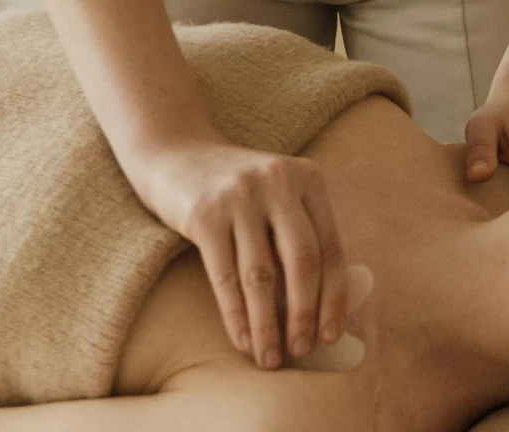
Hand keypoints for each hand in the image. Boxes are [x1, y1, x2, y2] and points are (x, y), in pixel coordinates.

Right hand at [124, 134, 348, 369]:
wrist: (173, 151)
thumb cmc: (234, 188)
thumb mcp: (276, 195)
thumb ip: (299, 234)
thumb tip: (321, 307)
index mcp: (308, 179)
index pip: (331, 247)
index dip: (334, 297)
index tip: (331, 335)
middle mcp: (279, 182)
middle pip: (302, 261)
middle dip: (304, 314)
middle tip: (301, 352)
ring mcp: (240, 196)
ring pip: (262, 276)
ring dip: (268, 325)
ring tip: (269, 358)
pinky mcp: (204, 214)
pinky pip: (225, 276)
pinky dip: (236, 315)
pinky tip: (242, 339)